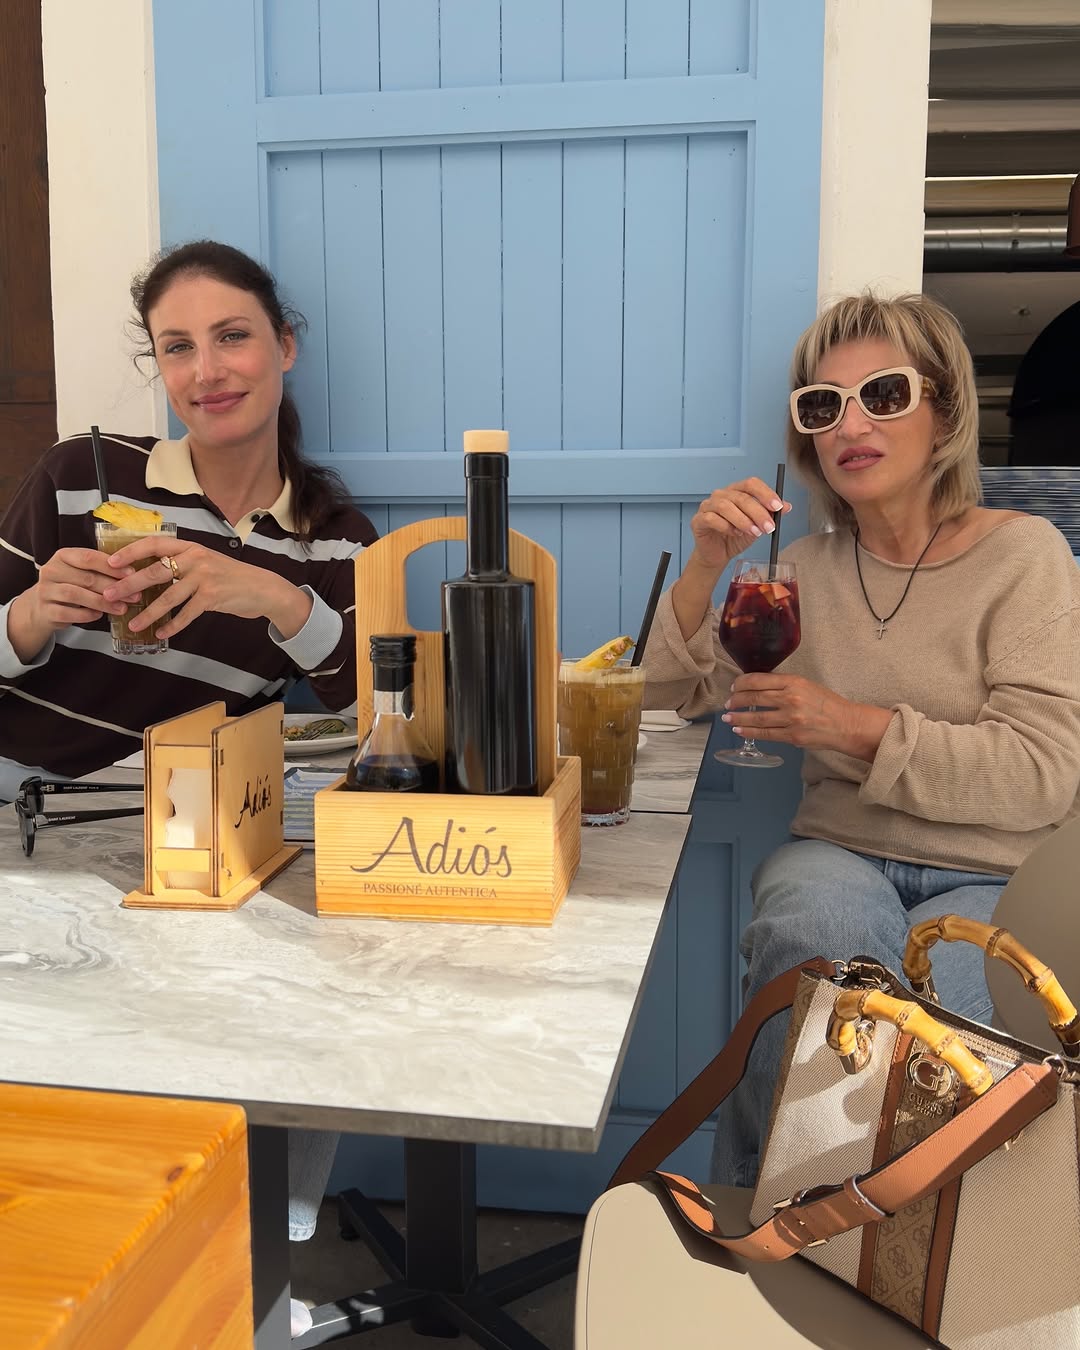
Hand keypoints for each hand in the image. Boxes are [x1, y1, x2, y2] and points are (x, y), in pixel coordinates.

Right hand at [27, 547, 132, 629]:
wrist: (42, 607)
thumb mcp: (81, 573)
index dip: (111, 566)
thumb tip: (133, 576)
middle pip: (86, 577)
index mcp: (63, 556)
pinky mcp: (45, 610)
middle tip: (134, 595)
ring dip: (102, 602)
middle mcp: (51, 570)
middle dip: (113, 587)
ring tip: (121, 607)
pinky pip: (68, 613)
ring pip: (76, 594)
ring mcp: (45, 591)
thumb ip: (101, 571)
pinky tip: (99, 615)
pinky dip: (86, 615)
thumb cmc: (70, 586)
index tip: (132, 574)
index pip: (88, 557)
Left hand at [101, 536, 312, 640]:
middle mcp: (195, 558)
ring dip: (148, 613)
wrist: (263, 588)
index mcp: (190, 547)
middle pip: (154, 571)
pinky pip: (186, 614)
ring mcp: (204, 578)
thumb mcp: (206, 561)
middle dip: (128, 585)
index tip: (111, 563)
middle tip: (109, 595)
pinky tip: (161, 634)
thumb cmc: (231, 576)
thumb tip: (150, 573)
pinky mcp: (212, 597)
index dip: (130, 552)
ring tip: (132, 624)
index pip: (154, 544)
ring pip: (168, 597)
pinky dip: (173, 626)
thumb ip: (182, 563)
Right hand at [689, 478, 791, 569]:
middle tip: (769, 527)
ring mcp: (707, 506)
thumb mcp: (758, 525)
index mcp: (736, 491)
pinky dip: (726, 526)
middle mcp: (721, 495)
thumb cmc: (736, 536)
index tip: (778, 506)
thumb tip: (787, 506)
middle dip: (758, 513)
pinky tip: (735, 533)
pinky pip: (711, 519)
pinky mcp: (698, 520)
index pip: (751, 484)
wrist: (718, 554)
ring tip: (754, 532)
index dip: (765, 493)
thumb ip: (771, 514)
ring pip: (725, 506)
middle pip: (740, 497)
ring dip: (743, 520)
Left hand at [722, 673, 892, 761]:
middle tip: (727, 703)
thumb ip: (784, 686)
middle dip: (735, 701)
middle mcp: (790, 698)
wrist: (847, 724)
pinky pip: (765, 734)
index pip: (758, 680)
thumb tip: (758, 688)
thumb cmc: (827, 703)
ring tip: (727, 718)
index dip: (741, 683)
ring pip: (756, 718)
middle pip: (753, 698)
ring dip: (737, 719)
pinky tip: (739, 731)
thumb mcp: (806, 685)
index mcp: (794, 682)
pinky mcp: (792, 736)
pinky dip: (749, 732)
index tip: (734, 687)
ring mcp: (791, 718)